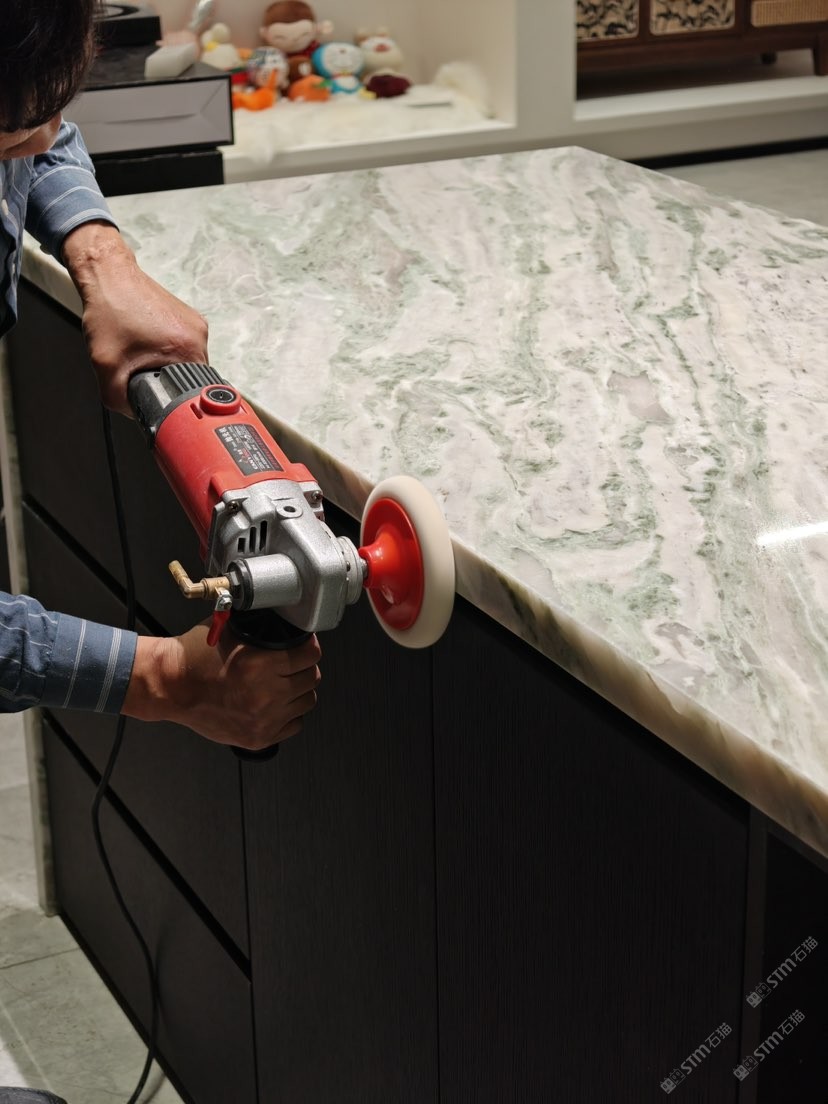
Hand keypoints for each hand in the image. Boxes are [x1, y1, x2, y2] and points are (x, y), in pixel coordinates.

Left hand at [62, 221, 208, 414]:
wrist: (107, 276)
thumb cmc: (109, 311)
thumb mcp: (106, 366)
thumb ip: (119, 399)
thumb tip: (135, 414)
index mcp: (188, 348)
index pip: (194, 393)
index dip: (175, 402)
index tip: (158, 397)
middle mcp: (198, 335)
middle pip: (190, 378)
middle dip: (165, 381)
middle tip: (140, 368)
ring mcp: (196, 325)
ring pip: (185, 362)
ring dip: (164, 364)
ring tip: (141, 350)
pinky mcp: (188, 318)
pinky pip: (181, 346)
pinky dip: (164, 349)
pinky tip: (145, 340)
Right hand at [122, 624, 321, 749]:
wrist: (170, 686)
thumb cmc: (194, 657)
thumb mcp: (230, 629)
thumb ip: (263, 628)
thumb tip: (289, 625)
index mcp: (259, 663)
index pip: (310, 655)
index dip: (309, 647)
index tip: (305, 646)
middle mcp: (265, 693)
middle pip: (311, 678)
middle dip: (304, 668)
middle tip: (292, 664)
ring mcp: (263, 718)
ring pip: (307, 702)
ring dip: (298, 691)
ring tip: (283, 684)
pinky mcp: (258, 737)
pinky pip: (294, 724)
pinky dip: (288, 714)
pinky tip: (275, 703)